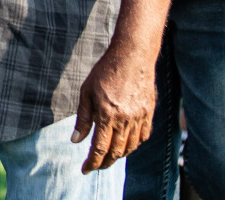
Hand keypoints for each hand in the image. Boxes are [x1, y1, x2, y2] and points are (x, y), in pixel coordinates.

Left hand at [71, 40, 156, 172]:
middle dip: (104, 163)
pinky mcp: (149, 113)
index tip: (85, 169)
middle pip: (116, 152)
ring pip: (130, 147)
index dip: (92, 162)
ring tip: (109, 156)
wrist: (132, 55)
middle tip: (96, 165)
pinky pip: (144, 137)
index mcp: (106, 114)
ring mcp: (139, 117)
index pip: (99, 148)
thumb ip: (83, 118)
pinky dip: (134, 145)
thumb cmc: (105, 71)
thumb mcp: (87, 92)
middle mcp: (124, 119)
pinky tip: (126, 144)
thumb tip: (76, 140)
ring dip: (119, 156)